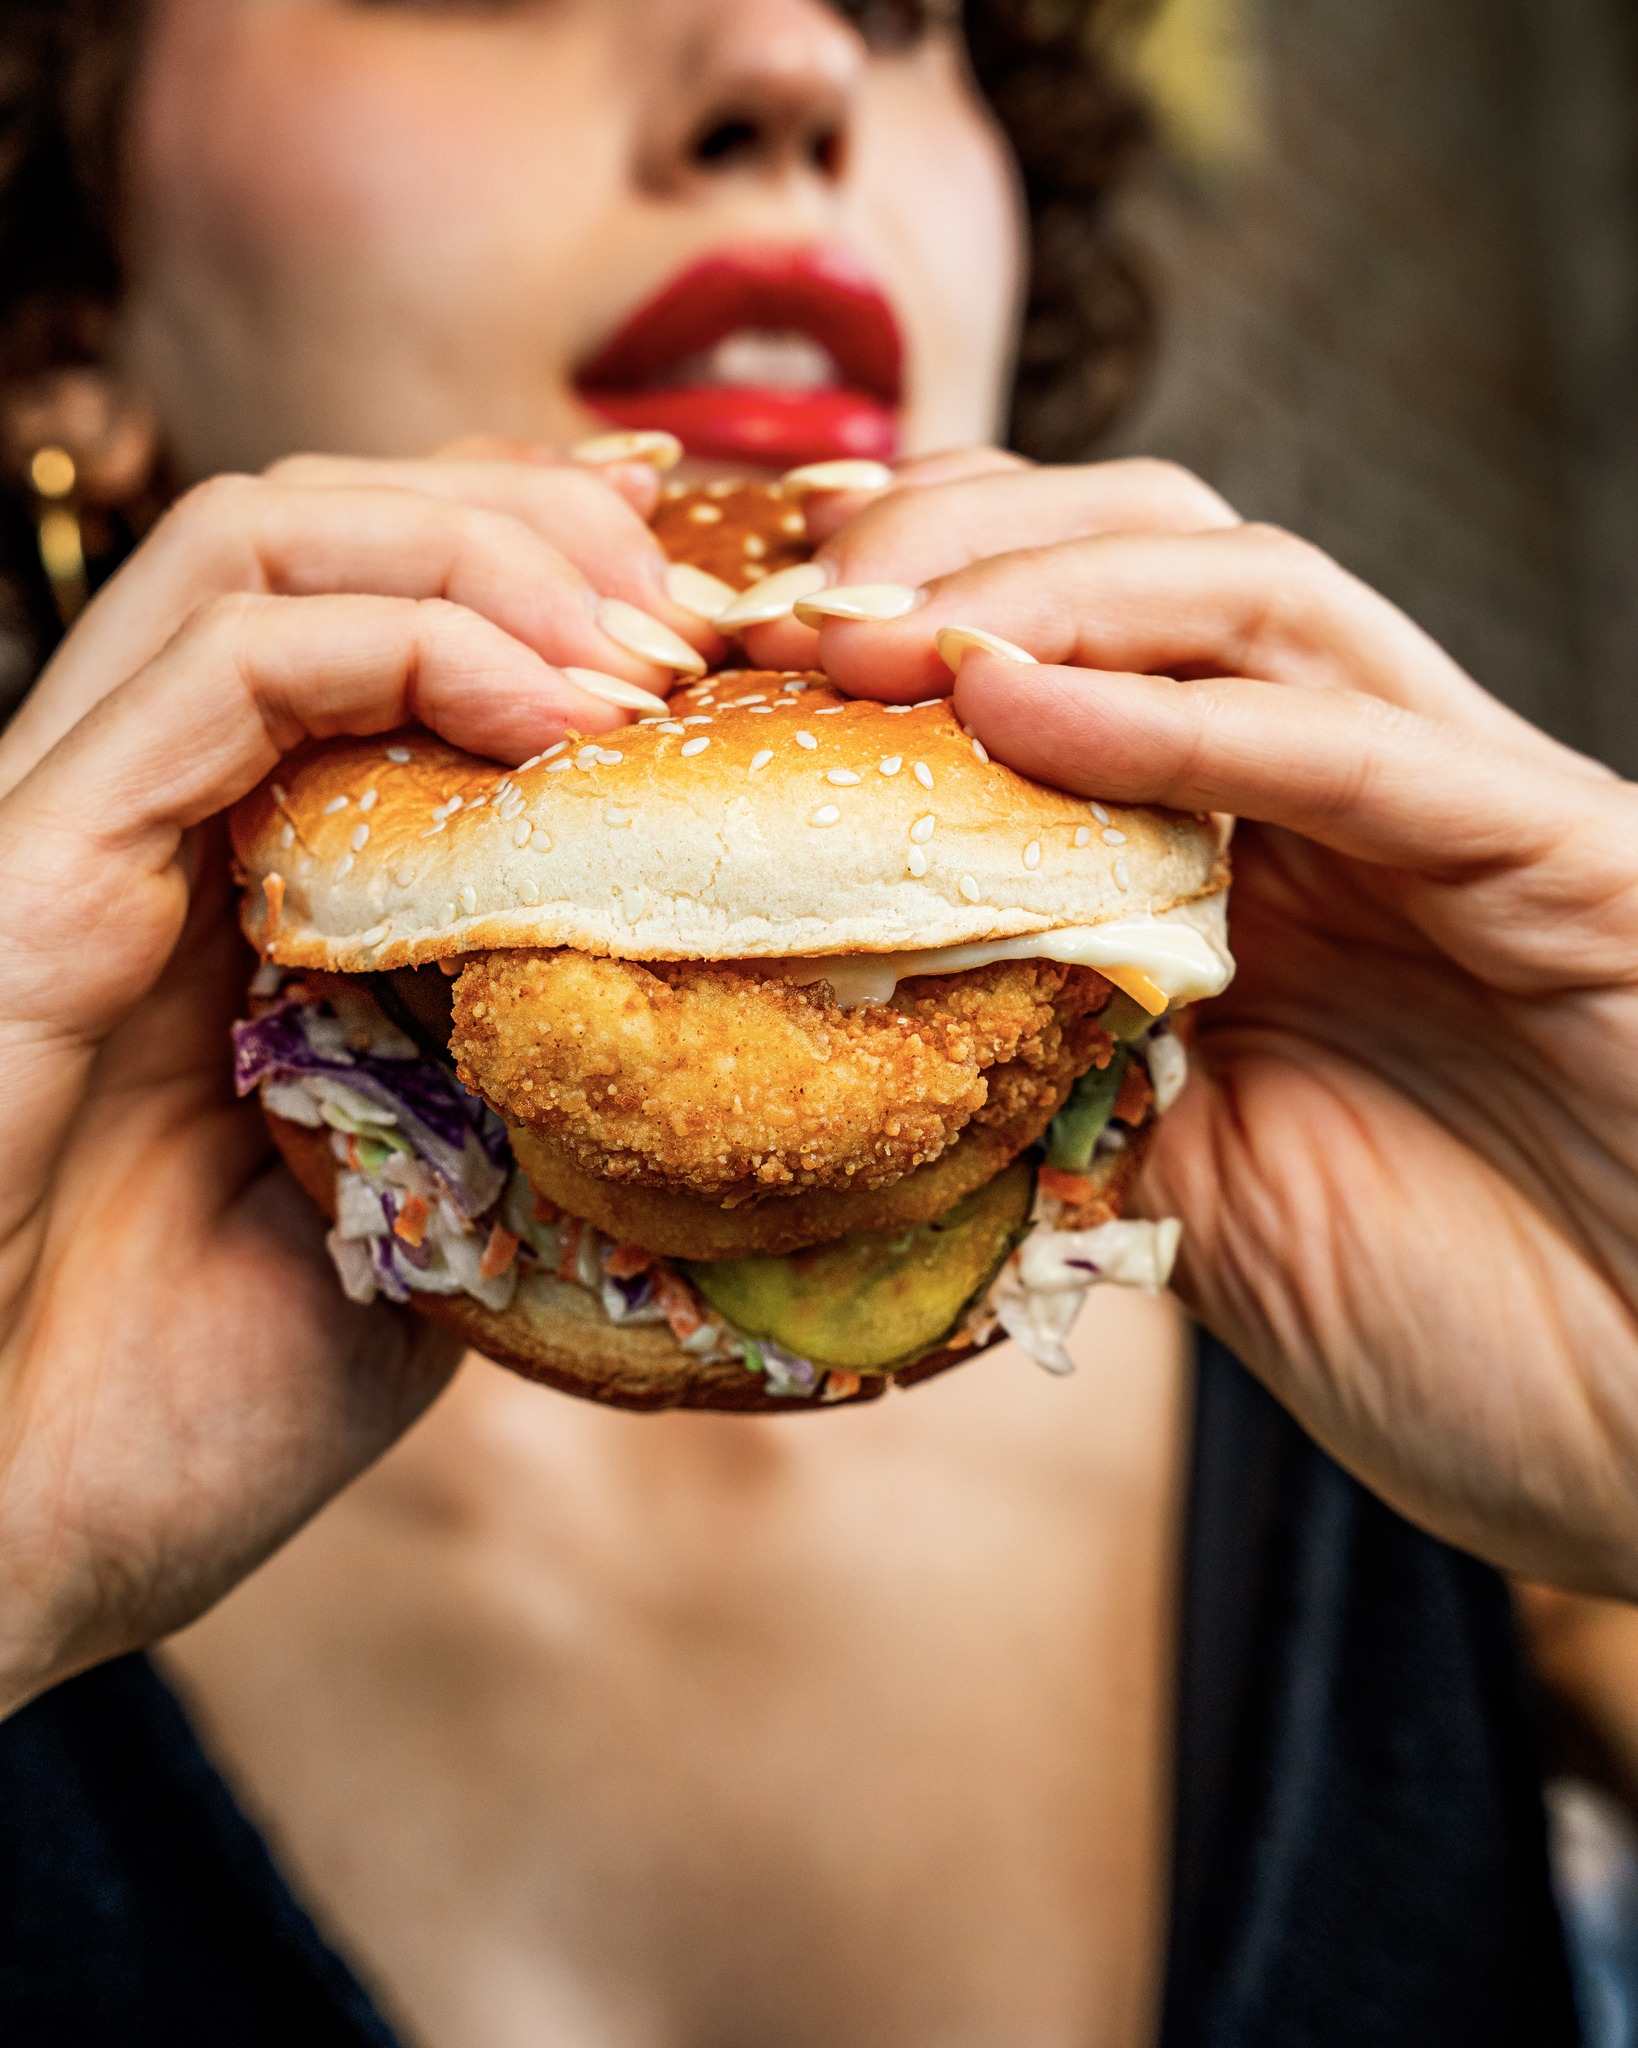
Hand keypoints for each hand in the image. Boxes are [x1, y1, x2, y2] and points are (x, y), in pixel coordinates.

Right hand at [0, 449, 708, 1716]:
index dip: (540, 572)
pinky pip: (218, 660)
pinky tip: (546, 712)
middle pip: (325, 537)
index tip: (709, 615)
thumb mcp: (414, 1247)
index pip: (378, 631)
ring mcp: (85, 829)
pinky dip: (405, 640)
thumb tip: (675, 1054)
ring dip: (481, 554)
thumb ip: (505, 1119)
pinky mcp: (34, 863)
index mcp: (239, 894)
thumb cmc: (168, 1423)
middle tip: (692, 621)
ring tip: (637, 652)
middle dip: (531, 531)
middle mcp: (158, 830)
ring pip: (262, 545)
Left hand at [776, 462, 1637, 1597]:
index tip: (741, 658)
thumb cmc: (1458, 1330)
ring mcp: (1453, 814)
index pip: (1071, 657)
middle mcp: (1343, 804)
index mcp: (1251, 866)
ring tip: (878, 634)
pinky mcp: (1563, 859)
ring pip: (1249, 598)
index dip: (907, 619)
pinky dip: (1181, 718)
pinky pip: (1361, 748)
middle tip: (793, 608)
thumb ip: (1060, 1079)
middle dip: (959, 548)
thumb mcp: (1188, 1197)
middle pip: (1148, 559)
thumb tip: (862, 1024)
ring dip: (1044, 595)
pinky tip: (1019, 709)